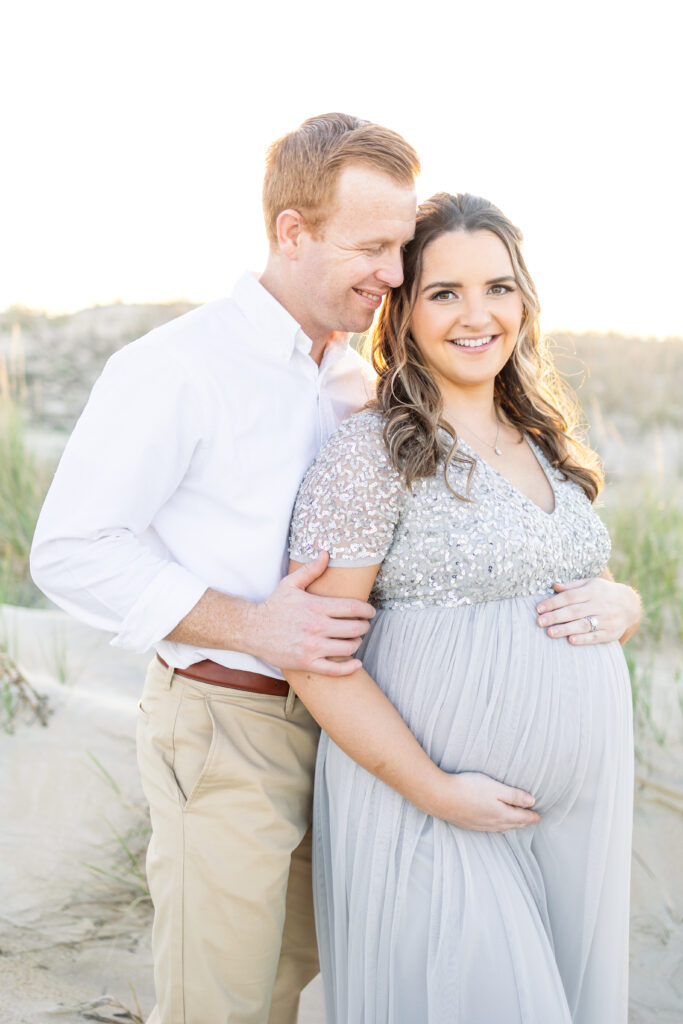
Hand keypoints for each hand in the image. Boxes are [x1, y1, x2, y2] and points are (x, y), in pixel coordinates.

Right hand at [251, 552, 375, 674]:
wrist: (253, 630)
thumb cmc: (274, 606)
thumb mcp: (290, 584)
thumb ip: (310, 569)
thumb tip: (326, 553)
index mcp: (316, 607)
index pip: (353, 608)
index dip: (367, 610)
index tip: (370, 611)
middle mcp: (316, 627)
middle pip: (354, 628)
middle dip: (364, 626)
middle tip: (364, 625)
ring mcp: (312, 647)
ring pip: (348, 648)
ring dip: (357, 643)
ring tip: (355, 639)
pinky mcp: (307, 663)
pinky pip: (335, 669)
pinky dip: (350, 667)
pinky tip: (356, 662)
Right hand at [434, 771, 539, 831]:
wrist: (440, 797)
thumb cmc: (468, 788)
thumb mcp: (494, 787)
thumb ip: (514, 795)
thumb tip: (532, 801)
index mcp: (501, 814)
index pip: (522, 817)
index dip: (532, 816)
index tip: (539, 816)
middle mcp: (492, 823)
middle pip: (513, 824)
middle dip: (524, 822)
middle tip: (532, 820)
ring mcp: (480, 825)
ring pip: (501, 828)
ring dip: (511, 826)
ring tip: (517, 823)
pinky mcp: (469, 824)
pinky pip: (490, 829)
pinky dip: (498, 827)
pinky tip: (495, 825)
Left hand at [536, 577, 641, 644]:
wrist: (631, 605)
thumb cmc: (604, 593)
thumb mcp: (591, 584)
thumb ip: (572, 586)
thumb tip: (554, 586)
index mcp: (593, 591)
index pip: (570, 596)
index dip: (554, 602)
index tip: (538, 608)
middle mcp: (600, 605)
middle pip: (575, 611)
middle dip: (556, 617)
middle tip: (539, 622)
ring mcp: (606, 619)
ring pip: (584, 625)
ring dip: (566, 629)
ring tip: (550, 633)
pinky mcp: (611, 633)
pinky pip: (596, 636)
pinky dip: (583, 639)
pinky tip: (571, 641)